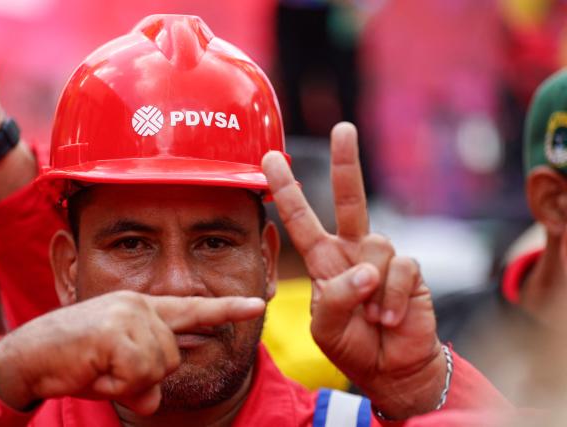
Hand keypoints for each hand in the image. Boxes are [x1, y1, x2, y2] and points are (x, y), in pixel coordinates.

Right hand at [0, 290, 264, 414]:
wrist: (27, 357)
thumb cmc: (73, 362)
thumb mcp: (116, 372)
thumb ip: (143, 378)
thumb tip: (154, 400)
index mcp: (143, 308)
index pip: (192, 308)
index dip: (227, 309)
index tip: (257, 304)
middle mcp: (139, 304)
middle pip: (172, 356)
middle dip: (144, 376)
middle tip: (107, 369)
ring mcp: (128, 314)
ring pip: (158, 365)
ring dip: (127, 380)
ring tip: (98, 366)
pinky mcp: (115, 330)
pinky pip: (138, 372)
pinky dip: (117, 384)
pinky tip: (94, 370)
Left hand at [262, 122, 444, 418]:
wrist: (393, 369)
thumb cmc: (354, 345)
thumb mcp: (326, 328)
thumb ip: (334, 299)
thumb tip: (365, 269)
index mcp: (324, 261)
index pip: (301, 220)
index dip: (286, 191)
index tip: (268, 161)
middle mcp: (352, 251)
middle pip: (350, 199)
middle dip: (346, 162)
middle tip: (342, 129)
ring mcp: (382, 258)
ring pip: (376, 245)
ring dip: (372, 289)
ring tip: (372, 318)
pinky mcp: (410, 270)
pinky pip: (400, 269)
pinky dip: (392, 298)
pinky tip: (390, 319)